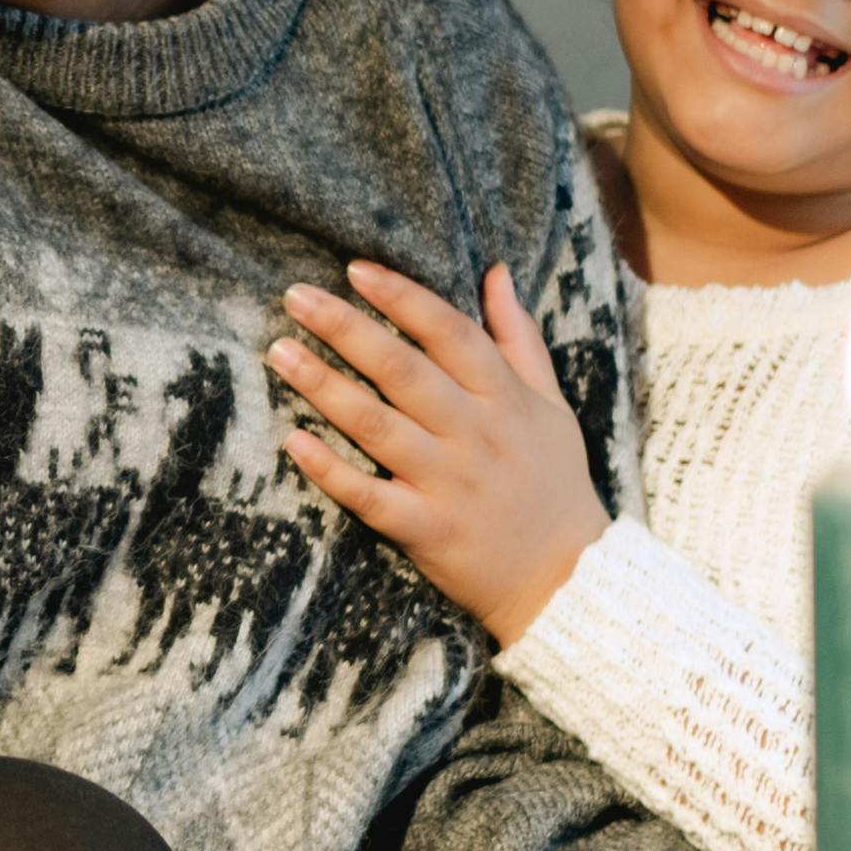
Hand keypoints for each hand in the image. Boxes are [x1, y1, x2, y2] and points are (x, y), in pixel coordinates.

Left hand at [269, 259, 608, 641]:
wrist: (569, 581)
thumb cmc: (556, 484)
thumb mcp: (551, 405)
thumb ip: (519, 337)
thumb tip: (494, 272)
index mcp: (505, 398)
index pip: (449, 333)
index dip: (403, 297)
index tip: (355, 269)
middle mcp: (474, 434)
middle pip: (402, 370)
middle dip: (346, 328)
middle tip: (296, 298)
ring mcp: (449, 483)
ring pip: (376, 425)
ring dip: (324, 387)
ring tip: (281, 353)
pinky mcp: (426, 530)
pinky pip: (370, 496)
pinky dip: (331, 469)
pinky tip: (293, 441)